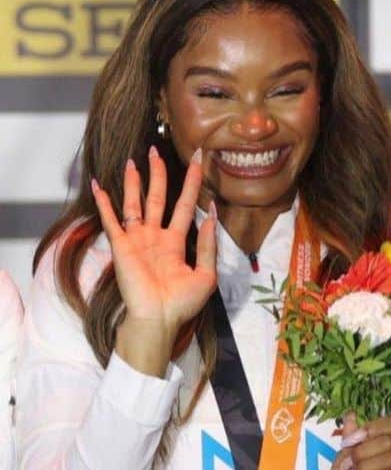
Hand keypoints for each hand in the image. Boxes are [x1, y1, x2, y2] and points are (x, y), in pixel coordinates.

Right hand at [92, 148, 216, 377]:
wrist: (159, 319)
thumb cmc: (182, 303)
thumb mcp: (206, 274)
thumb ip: (208, 245)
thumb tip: (212, 215)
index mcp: (176, 243)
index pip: (186, 205)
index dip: (192, 183)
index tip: (200, 161)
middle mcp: (155, 237)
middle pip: (157, 197)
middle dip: (159, 173)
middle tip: (158, 149)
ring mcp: (137, 240)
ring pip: (135, 202)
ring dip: (134, 181)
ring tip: (135, 159)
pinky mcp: (121, 246)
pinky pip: (111, 219)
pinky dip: (104, 202)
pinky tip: (99, 183)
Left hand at [328, 414, 390, 469]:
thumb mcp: (342, 464)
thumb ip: (348, 441)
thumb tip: (350, 415)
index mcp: (384, 444)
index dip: (373, 427)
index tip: (350, 441)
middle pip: (388, 439)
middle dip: (361, 451)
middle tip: (346, 465)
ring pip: (389, 457)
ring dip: (364, 466)